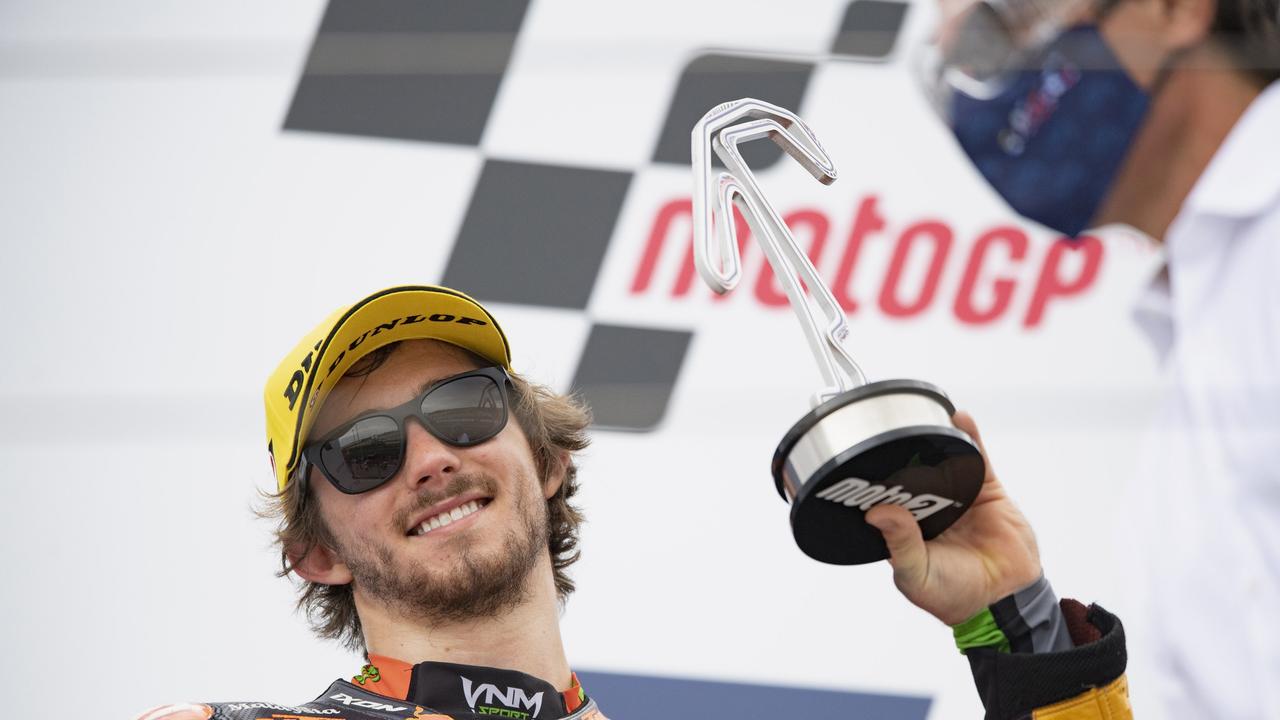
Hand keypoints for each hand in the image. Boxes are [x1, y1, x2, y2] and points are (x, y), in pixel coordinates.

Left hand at [865, 412, 1040, 625]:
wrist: (1005, 600)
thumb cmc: (954, 594)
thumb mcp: (916, 574)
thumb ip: (899, 544)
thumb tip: (877, 513)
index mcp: (904, 527)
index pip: (885, 496)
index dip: (873, 479)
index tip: (859, 459)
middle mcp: (927, 507)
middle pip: (911, 472)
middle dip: (899, 453)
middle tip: (883, 429)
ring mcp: (957, 496)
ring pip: (941, 461)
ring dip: (932, 439)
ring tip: (916, 415)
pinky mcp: (985, 490)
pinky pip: (976, 459)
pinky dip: (969, 438)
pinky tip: (959, 419)